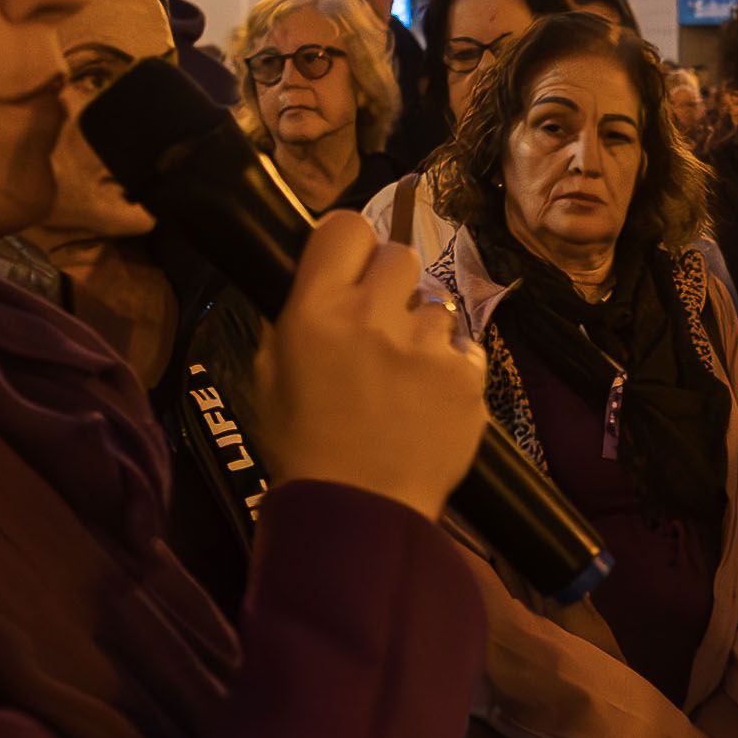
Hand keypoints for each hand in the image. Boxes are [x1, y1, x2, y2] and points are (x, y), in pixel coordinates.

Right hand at [250, 215, 482, 517]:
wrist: (358, 511)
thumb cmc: (304, 445)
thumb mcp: (270, 376)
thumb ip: (293, 321)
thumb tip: (316, 288)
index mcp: (316, 310)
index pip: (346, 226)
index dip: (351, 243)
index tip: (351, 266)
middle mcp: (373, 316)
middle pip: (400, 254)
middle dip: (391, 283)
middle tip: (382, 322)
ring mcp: (426, 346)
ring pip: (436, 305)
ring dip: (423, 330)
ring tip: (405, 375)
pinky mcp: (467, 376)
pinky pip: (465, 347)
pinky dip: (452, 368)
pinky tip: (429, 400)